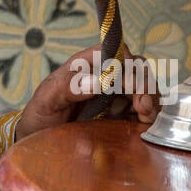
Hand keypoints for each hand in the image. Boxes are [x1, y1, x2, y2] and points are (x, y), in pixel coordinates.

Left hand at [13, 42, 161, 141]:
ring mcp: (116, 96)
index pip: (115, 52)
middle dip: (144, 85)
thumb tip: (95, 82)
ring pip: (144, 89)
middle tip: (142, 106)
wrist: (40, 138)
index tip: (130, 84)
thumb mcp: (47, 99)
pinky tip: (143, 124)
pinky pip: (143, 110)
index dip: (127, 63)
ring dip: (150, 100)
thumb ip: (67, 87)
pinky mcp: (122, 115)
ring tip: (144, 116)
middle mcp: (106, 77)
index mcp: (87, 65)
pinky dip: (149, 115)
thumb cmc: (41, 112)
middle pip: (136, 69)